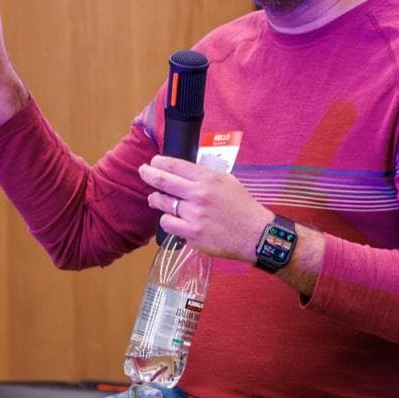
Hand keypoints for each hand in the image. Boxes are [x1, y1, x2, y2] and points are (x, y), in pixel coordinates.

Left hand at [139, 156, 273, 262]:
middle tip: (143, 171)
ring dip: (156, 199)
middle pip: (163, 180)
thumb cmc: (243, 207)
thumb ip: (206, 176)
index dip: (159, 162)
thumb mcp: (228, 181)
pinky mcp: (192, 233)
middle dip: (148, 174)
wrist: (255, 234)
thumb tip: (186, 172)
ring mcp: (194, 214)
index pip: (175, 165)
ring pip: (162, 203)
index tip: (154, 162)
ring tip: (155, 199)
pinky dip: (167, 221)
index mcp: (208, 178)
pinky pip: (168, 223)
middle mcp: (199, 194)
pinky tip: (172, 219)